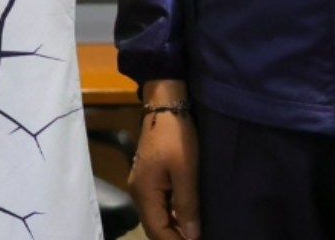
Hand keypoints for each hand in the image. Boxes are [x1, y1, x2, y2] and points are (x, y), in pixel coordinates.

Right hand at [128, 81, 200, 239]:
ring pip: (156, 218)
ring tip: (195, 234)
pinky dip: (172, 217)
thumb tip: (191, 236)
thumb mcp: (186, 171)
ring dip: (174, 229)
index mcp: (145, 193)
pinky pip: (159, 207)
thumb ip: (187, 205)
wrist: (165, 106)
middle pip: (154, 228)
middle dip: (174, 239)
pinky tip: (187, 219)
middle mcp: (139, 194)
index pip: (157, 231)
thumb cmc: (176, 137)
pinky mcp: (149, 179)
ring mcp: (142, 186)